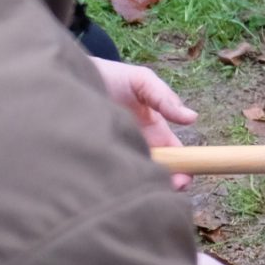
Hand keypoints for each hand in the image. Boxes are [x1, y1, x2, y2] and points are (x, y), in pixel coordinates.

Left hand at [96, 60, 198, 188]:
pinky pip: (110, 173)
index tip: (185, 178)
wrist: (72, 76)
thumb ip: (164, 98)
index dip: (183, 167)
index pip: (173, 155)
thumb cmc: (111, 77)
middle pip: (158, 171)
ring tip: (149, 186)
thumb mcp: (142, 81)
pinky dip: (119, 181)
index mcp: (153, 131)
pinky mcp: (98, 157)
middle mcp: (138, 145)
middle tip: (170, 188)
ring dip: (145, 182)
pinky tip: (123, 182)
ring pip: (136, 175)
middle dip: (168, 182)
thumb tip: (192, 118)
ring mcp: (118, 152)